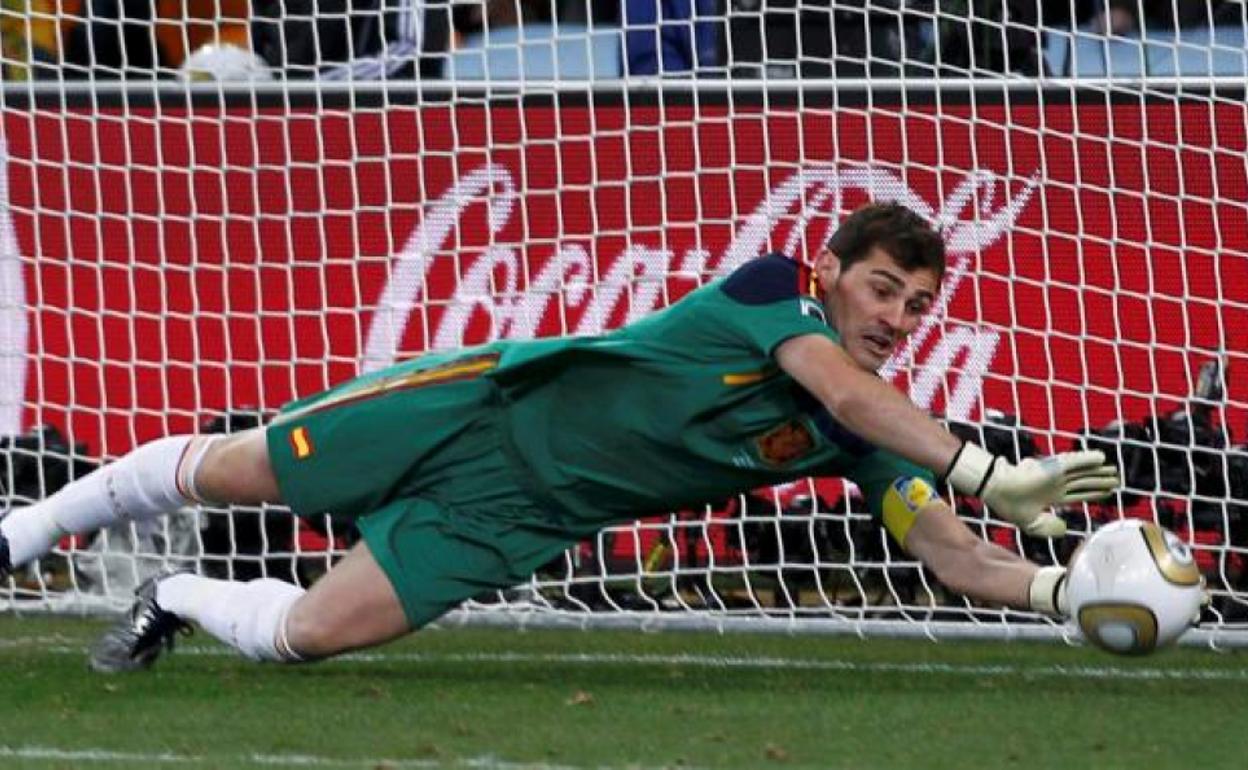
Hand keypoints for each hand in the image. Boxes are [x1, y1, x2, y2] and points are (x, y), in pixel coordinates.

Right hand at [945, 444, 1118, 536]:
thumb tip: (1065, 527)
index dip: (1093, 493)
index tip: (1107, 492)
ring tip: (1114, 469)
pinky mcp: (1052, 467)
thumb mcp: (1031, 524)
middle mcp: (1056, 484)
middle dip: (1100, 481)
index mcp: (1051, 496)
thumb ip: (1049, 528)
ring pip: (1082, 472)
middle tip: (1116, 479)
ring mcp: (1055, 475)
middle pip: (1083, 481)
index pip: (1078, 494)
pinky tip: (1101, 458)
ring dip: (1098, 470)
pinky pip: (1074, 462)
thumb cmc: (1009, 505)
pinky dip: (1087, 459)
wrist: (996, 490)